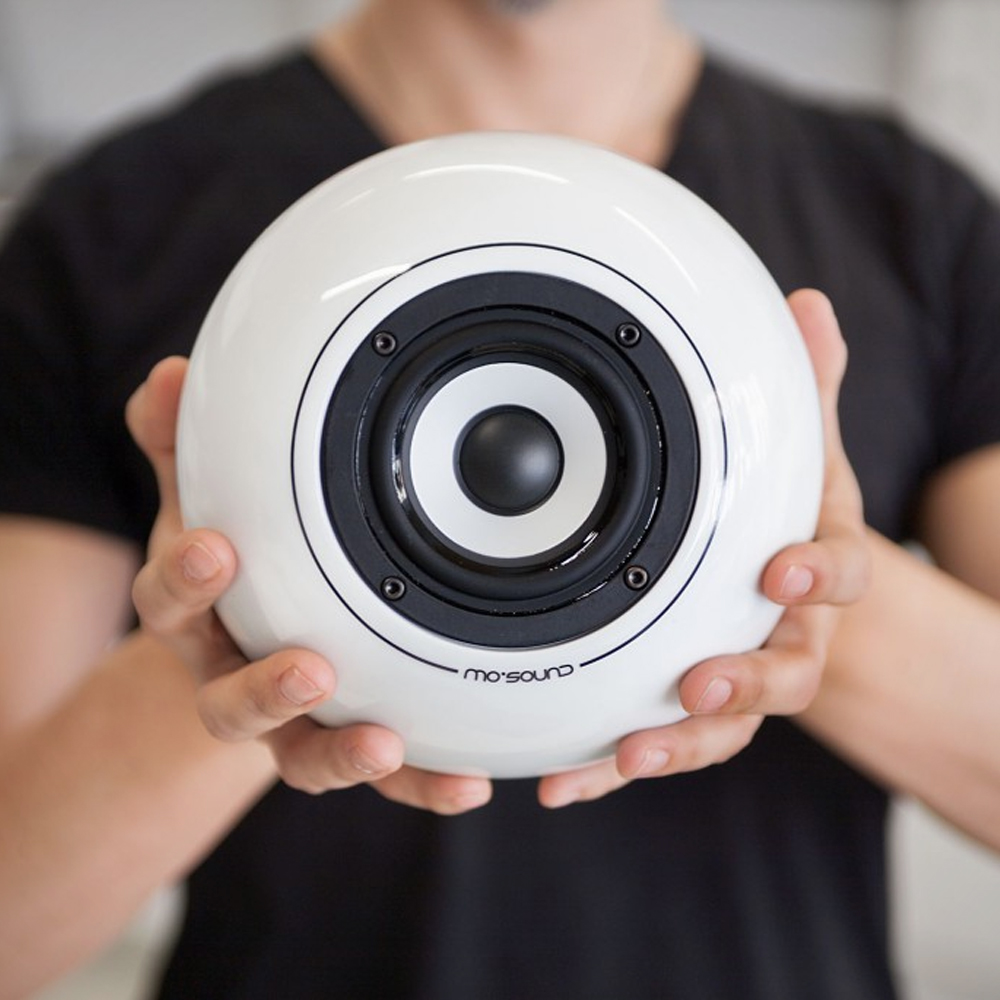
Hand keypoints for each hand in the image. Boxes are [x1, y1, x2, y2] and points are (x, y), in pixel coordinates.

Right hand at [126, 358, 492, 814]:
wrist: (244, 635)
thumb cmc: (234, 558)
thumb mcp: (201, 500)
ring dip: (343, 755)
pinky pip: (381, 777)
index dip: (184, 579)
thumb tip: (173, 377)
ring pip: (301, 757)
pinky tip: (468, 782)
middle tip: (311, 668)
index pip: (170, 601)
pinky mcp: (342, 746)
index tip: (214, 547)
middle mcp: (233, 677)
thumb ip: (185, 443)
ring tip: (385, 744)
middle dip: (265, 688)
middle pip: (229, 703)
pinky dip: (419, 784)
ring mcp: (290, 724)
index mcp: (197, 614)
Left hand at [537, 289, 870, 807]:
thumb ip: (804, 388)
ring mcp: (738, 681)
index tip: (785, 568)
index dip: (821, 574)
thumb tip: (807, 304)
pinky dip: (610, 767)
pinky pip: (656, 744)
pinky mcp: (688, 713)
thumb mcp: (802, 449)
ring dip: (677, 743)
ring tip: (628, 754)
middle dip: (746, 682)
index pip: (839, 572)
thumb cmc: (786, 511)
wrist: (785, 579)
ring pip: (722, 729)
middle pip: (785, 672)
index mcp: (812, 566)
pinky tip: (561, 783)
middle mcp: (784, 633)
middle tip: (703, 685)